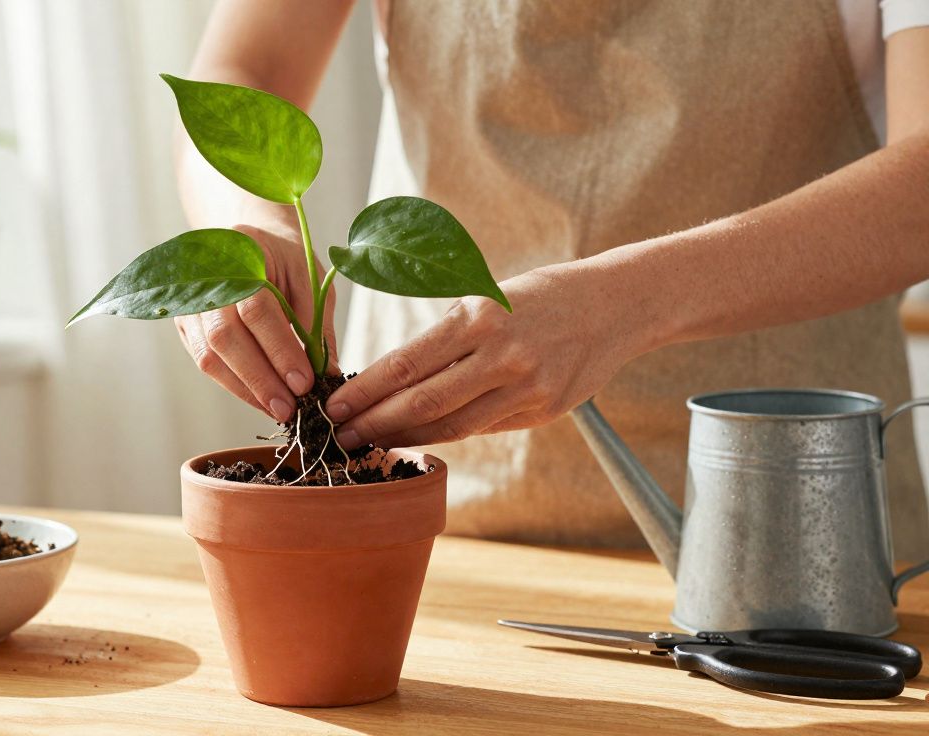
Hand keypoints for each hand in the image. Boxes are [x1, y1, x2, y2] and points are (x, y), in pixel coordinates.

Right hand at [175, 223, 336, 420]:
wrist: (247, 242)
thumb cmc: (284, 260)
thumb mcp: (309, 279)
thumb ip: (316, 323)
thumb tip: (329, 373)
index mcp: (241, 256)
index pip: (256, 310)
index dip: (279, 350)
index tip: (304, 383)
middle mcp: (206, 280)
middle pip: (225, 338)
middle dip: (260, 379)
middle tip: (290, 408)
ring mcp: (190, 306)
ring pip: (209, 356)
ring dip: (245, 389)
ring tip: (278, 410)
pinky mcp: (185, 327)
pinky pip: (206, 363)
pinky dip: (235, 386)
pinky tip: (261, 399)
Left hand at [325, 263, 647, 448]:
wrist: (615, 305)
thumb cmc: (540, 296)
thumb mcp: (487, 297)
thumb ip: (447, 340)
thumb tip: (394, 383)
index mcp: (479, 317)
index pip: (407, 363)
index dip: (366, 390)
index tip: (334, 405)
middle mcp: (502, 354)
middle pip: (423, 401)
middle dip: (375, 422)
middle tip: (339, 436)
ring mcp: (526, 387)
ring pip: (452, 425)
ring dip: (406, 438)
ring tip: (370, 443)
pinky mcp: (544, 410)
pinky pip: (484, 428)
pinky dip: (448, 435)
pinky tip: (421, 439)